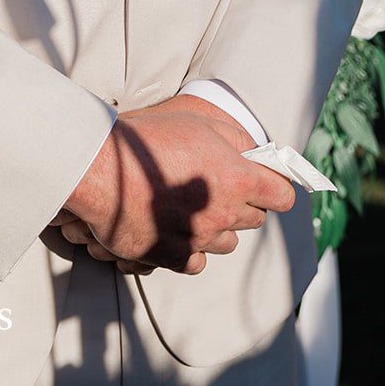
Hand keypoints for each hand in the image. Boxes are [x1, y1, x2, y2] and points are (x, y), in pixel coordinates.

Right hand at [55, 96, 295, 274]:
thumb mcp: (197, 123)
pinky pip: (197, 262)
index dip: (276, 188)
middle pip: (254, 220)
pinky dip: (192, 249)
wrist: (102, 169)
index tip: (265, 183)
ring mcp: (200, 238)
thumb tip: (253, 152)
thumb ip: (234, 138)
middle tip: (219, 187)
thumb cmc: (148, 140)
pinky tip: (176, 229)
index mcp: (236, 178)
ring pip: (227, 243)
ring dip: (218, 228)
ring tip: (193, 208)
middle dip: (243, 204)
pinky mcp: (174, 257)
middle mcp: (223, 212)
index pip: (282, 195)